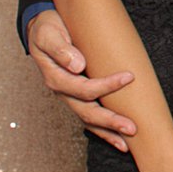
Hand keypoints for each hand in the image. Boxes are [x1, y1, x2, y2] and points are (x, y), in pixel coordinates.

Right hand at [26, 10, 135, 150]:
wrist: (41, 29)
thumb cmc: (47, 29)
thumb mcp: (49, 34)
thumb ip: (61, 50)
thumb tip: (77, 65)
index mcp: (56, 78)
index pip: (83, 88)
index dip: (106, 85)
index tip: (129, 76)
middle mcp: (62, 91)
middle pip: (86, 112)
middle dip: (109, 121)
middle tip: (131, 127)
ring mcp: (69, 95)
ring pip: (87, 119)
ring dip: (107, 131)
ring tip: (126, 143)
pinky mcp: (76, 94)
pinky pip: (88, 116)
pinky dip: (101, 129)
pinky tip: (115, 137)